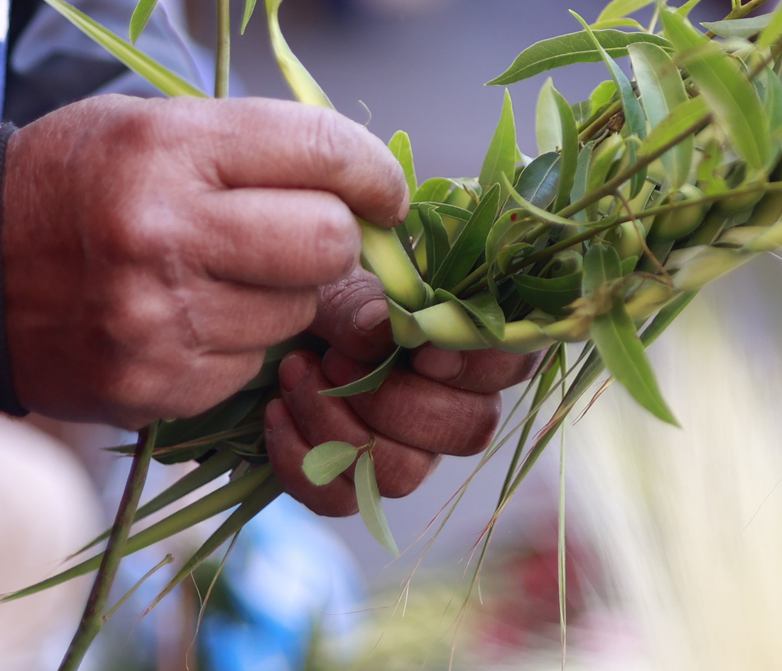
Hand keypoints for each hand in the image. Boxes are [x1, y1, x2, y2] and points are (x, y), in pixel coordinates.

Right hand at [1, 96, 406, 425]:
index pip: (323, 151)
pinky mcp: (154, 385)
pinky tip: (191, 316)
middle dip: (336, 238)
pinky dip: (241, 343)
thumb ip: (263, 147)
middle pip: (328, 242)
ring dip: (287, 294)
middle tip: (308, 232)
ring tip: (227, 272)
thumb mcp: (157, 125)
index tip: (384, 190)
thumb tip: (373, 188)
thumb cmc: (80, 181)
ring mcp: (158, 319)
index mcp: (171, 149)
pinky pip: (252, 364)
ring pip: (299, 310)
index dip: (374, 172)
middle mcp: (165, 234)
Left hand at [264, 270, 539, 514]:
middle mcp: (455, 408)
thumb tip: (381, 327)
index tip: (418, 349)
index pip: (514, 364)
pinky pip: (344, 498)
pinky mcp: (359, 487)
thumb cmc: (321, 296)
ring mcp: (413, 454)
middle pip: (469, 431)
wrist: (267, 324)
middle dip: (394, 400)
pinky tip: (278, 411)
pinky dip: (302, 460)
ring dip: (339, 428)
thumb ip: (362, 303)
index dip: (477, 366)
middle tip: (335, 358)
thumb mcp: (336, 283)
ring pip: (406, 473)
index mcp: (469, 349)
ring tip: (296, 375)